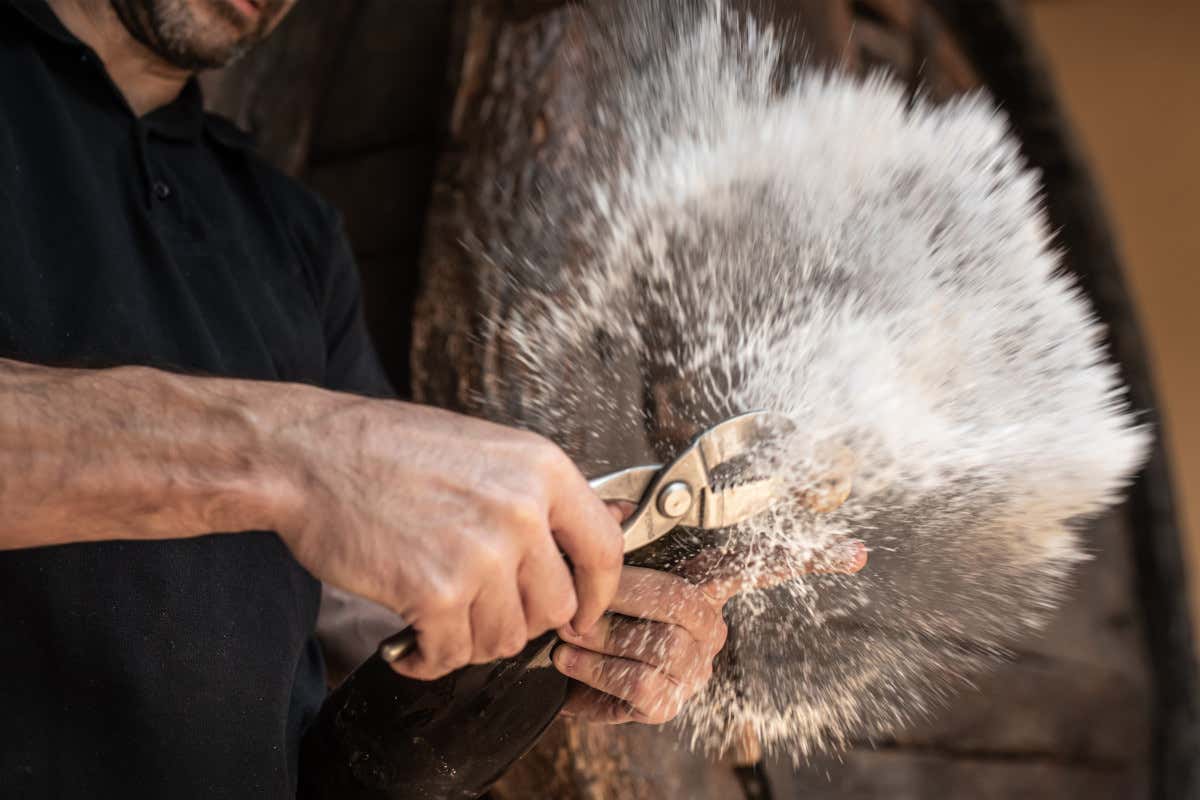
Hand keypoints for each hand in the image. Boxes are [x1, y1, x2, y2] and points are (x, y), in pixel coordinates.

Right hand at [271, 393, 623, 680]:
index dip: (598, 594)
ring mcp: (482, 552)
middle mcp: (523, 511)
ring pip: (505, 639)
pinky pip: (452, 656)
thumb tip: (594, 533)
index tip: (581, 613)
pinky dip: (427, 660)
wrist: (307, 455)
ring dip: (468, 640)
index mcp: (542, 469)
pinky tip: (407, 642)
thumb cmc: (387, 450)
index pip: (606, 550)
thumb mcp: (486, 450)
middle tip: (476, 610)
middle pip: (555, 607)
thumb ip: (537, 496)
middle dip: (517, 620)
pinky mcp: (436, 591)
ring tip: (435, 617)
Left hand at [552, 540, 866, 723]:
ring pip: (658, 642)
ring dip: (602, 635)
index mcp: (698, 585)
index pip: (757, 565)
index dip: (806, 558)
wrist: (549, 662)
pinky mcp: (667, 703)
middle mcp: (706, 628)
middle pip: (685, 602)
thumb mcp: (595, 562)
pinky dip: (598, 668)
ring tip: (571, 631)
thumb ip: (613, 529)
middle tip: (582, 598)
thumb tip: (622, 506)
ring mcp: (691, 667)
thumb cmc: (580, 607)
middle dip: (624, 596)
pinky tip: (572, 659)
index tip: (854, 554)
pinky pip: (642, 680)